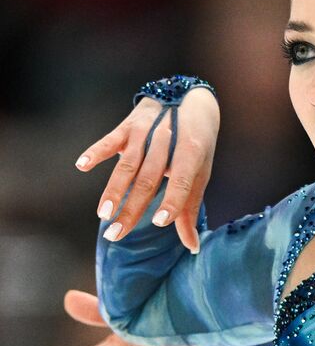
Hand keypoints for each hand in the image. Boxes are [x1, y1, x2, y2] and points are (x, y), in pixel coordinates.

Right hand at [76, 85, 218, 251]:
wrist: (189, 98)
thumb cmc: (196, 143)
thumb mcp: (200, 170)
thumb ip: (190, 207)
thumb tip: (193, 246)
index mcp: (193, 152)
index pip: (183, 180)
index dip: (173, 200)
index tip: (160, 222)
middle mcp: (169, 141)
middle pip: (149, 179)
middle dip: (132, 208)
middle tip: (116, 234)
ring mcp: (146, 132)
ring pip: (128, 164)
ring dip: (114, 189)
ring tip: (102, 214)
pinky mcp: (127, 126)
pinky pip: (110, 140)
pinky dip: (96, 151)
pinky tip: (82, 165)